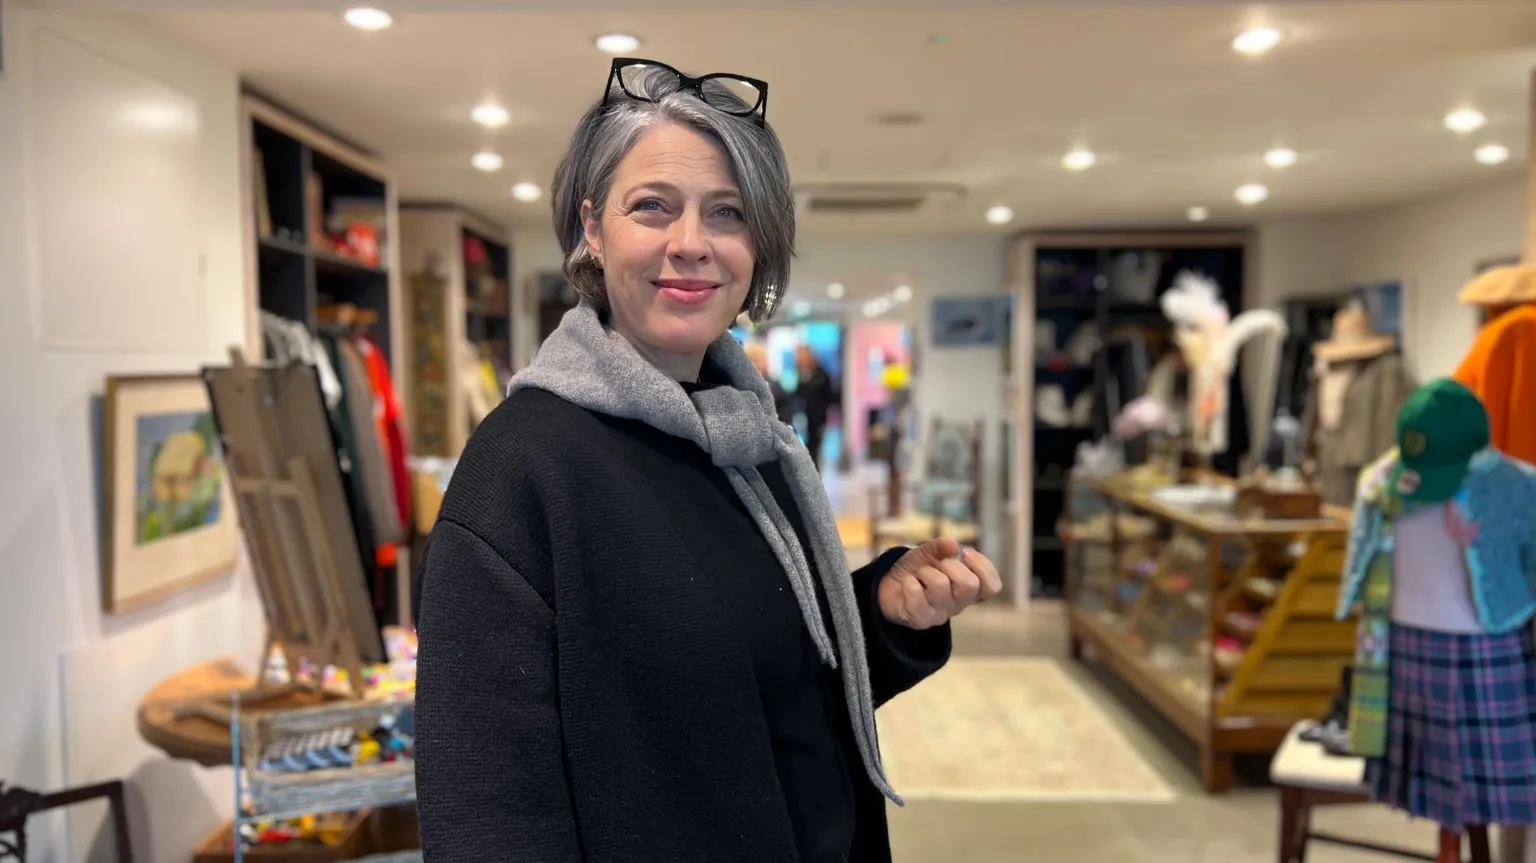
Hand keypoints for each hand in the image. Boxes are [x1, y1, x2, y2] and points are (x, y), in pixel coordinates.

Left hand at [878, 537, 1001, 629]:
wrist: (888, 586)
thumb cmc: (917, 570)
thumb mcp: (929, 552)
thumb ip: (941, 547)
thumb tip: (953, 545)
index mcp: (967, 589)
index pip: (992, 586)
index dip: (983, 566)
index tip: (966, 553)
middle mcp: (957, 605)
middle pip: (969, 585)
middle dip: (951, 565)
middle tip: (939, 563)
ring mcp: (939, 614)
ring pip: (941, 584)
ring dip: (926, 571)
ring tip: (919, 574)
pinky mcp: (919, 619)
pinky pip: (916, 594)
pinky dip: (909, 581)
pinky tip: (907, 584)